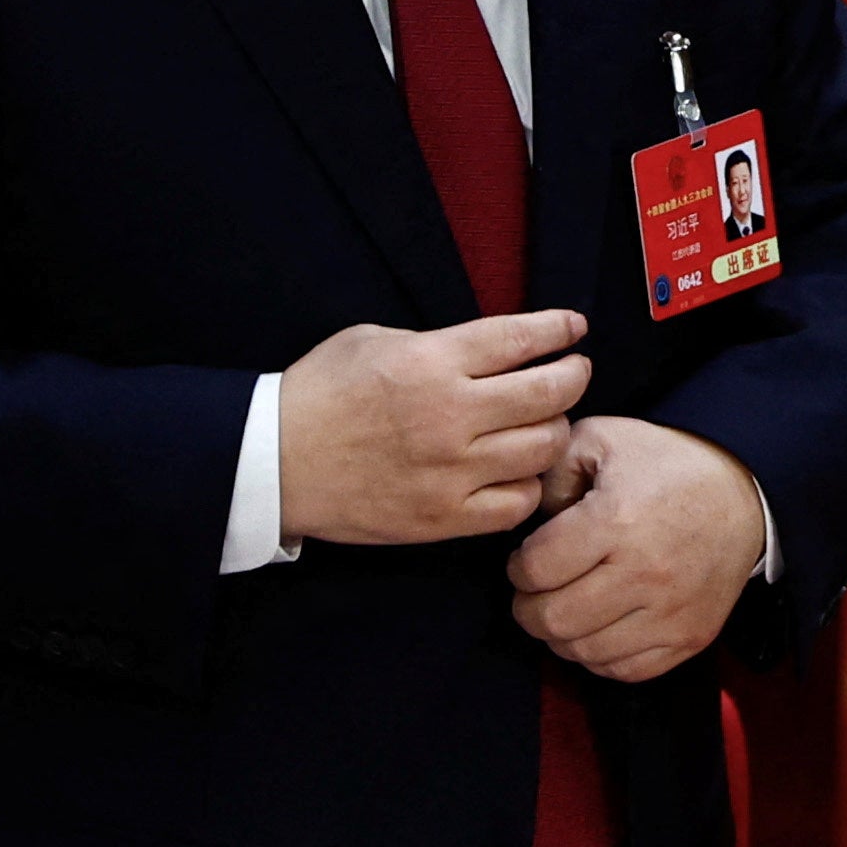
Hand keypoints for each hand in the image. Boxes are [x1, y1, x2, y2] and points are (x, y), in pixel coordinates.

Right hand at [278, 309, 587, 546]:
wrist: (272, 465)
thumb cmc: (321, 393)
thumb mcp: (376, 340)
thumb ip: (441, 342)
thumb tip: (500, 346)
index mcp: (431, 362)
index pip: (522, 339)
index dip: (560, 329)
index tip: (574, 328)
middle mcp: (449, 415)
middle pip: (550, 393)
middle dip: (574, 375)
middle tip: (573, 372)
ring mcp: (449, 471)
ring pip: (543, 448)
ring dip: (554, 429)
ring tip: (543, 422)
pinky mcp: (443, 517)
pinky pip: (516, 503)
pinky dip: (527, 484)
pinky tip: (516, 470)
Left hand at [507, 415, 768, 684]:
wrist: (744, 492)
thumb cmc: (666, 466)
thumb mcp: (605, 440)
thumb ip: (551, 469)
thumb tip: (526, 515)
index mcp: (617, 520)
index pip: (534, 570)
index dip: (517, 568)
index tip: (526, 560)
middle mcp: (645, 571)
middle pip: (553, 619)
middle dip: (529, 608)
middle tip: (536, 592)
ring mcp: (671, 611)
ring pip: (583, 652)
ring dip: (562, 635)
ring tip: (567, 607)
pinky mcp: (691, 636)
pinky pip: (624, 670)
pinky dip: (601, 656)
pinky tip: (601, 626)